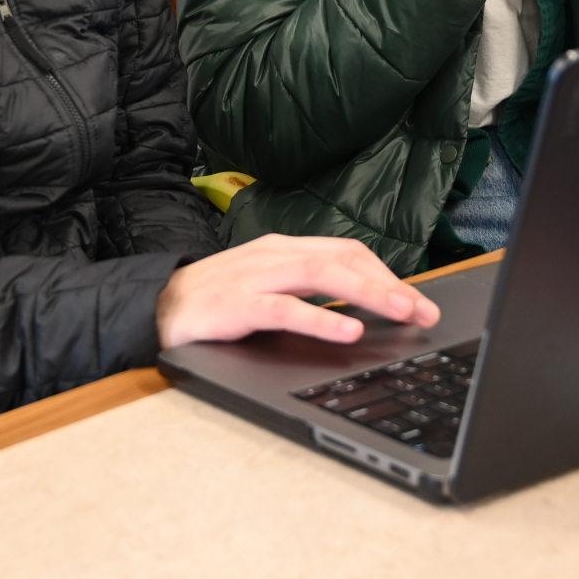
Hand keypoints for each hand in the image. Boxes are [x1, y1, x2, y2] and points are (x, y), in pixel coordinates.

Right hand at [155, 234, 441, 349]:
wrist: (155, 306)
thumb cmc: (215, 300)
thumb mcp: (267, 287)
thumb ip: (307, 291)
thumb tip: (360, 310)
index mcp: (284, 248)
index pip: (347, 252)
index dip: (387, 274)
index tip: (417, 301)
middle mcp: (274, 255)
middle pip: (343, 259)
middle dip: (389, 284)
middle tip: (422, 311)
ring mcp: (255, 276)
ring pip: (321, 274)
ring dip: (367, 293)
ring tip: (399, 312)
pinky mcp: (236, 304)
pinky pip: (284, 308)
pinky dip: (320, 318)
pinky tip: (346, 330)